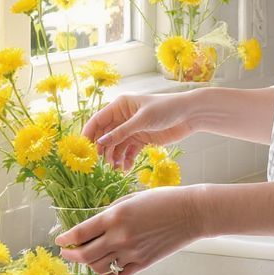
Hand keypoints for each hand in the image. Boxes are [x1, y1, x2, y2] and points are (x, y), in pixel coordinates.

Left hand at [55, 185, 203, 274]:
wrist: (190, 213)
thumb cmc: (162, 200)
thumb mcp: (131, 198)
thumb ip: (111, 212)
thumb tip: (95, 225)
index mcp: (114, 217)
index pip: (81, 233)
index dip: (66, 239)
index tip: (59, 241)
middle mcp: (119, 237)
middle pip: (85, 254)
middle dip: (71, 254)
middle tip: (66, 252)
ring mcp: (131, 252)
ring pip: (98, 266)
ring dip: (88, 264)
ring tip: (87, 257)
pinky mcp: (143, 263)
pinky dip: (106, 274)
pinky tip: (104, 268)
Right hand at [82, 92, 200, 169]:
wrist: (189, 115)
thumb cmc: (166, 109)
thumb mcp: (141, 121)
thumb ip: (121, 133)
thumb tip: (100, 143)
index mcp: (120, 106)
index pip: (98, 120)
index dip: (90, 134)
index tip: (84, 149)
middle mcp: (124, 117)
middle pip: (106, 135)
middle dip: (103, 149)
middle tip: (102, 163)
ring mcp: (132, 129)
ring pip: (117, 146)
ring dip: (115, 157)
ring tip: (116, 168)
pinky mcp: (142, 139)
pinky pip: (129, 151)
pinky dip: (126, 160)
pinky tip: (126, 168)